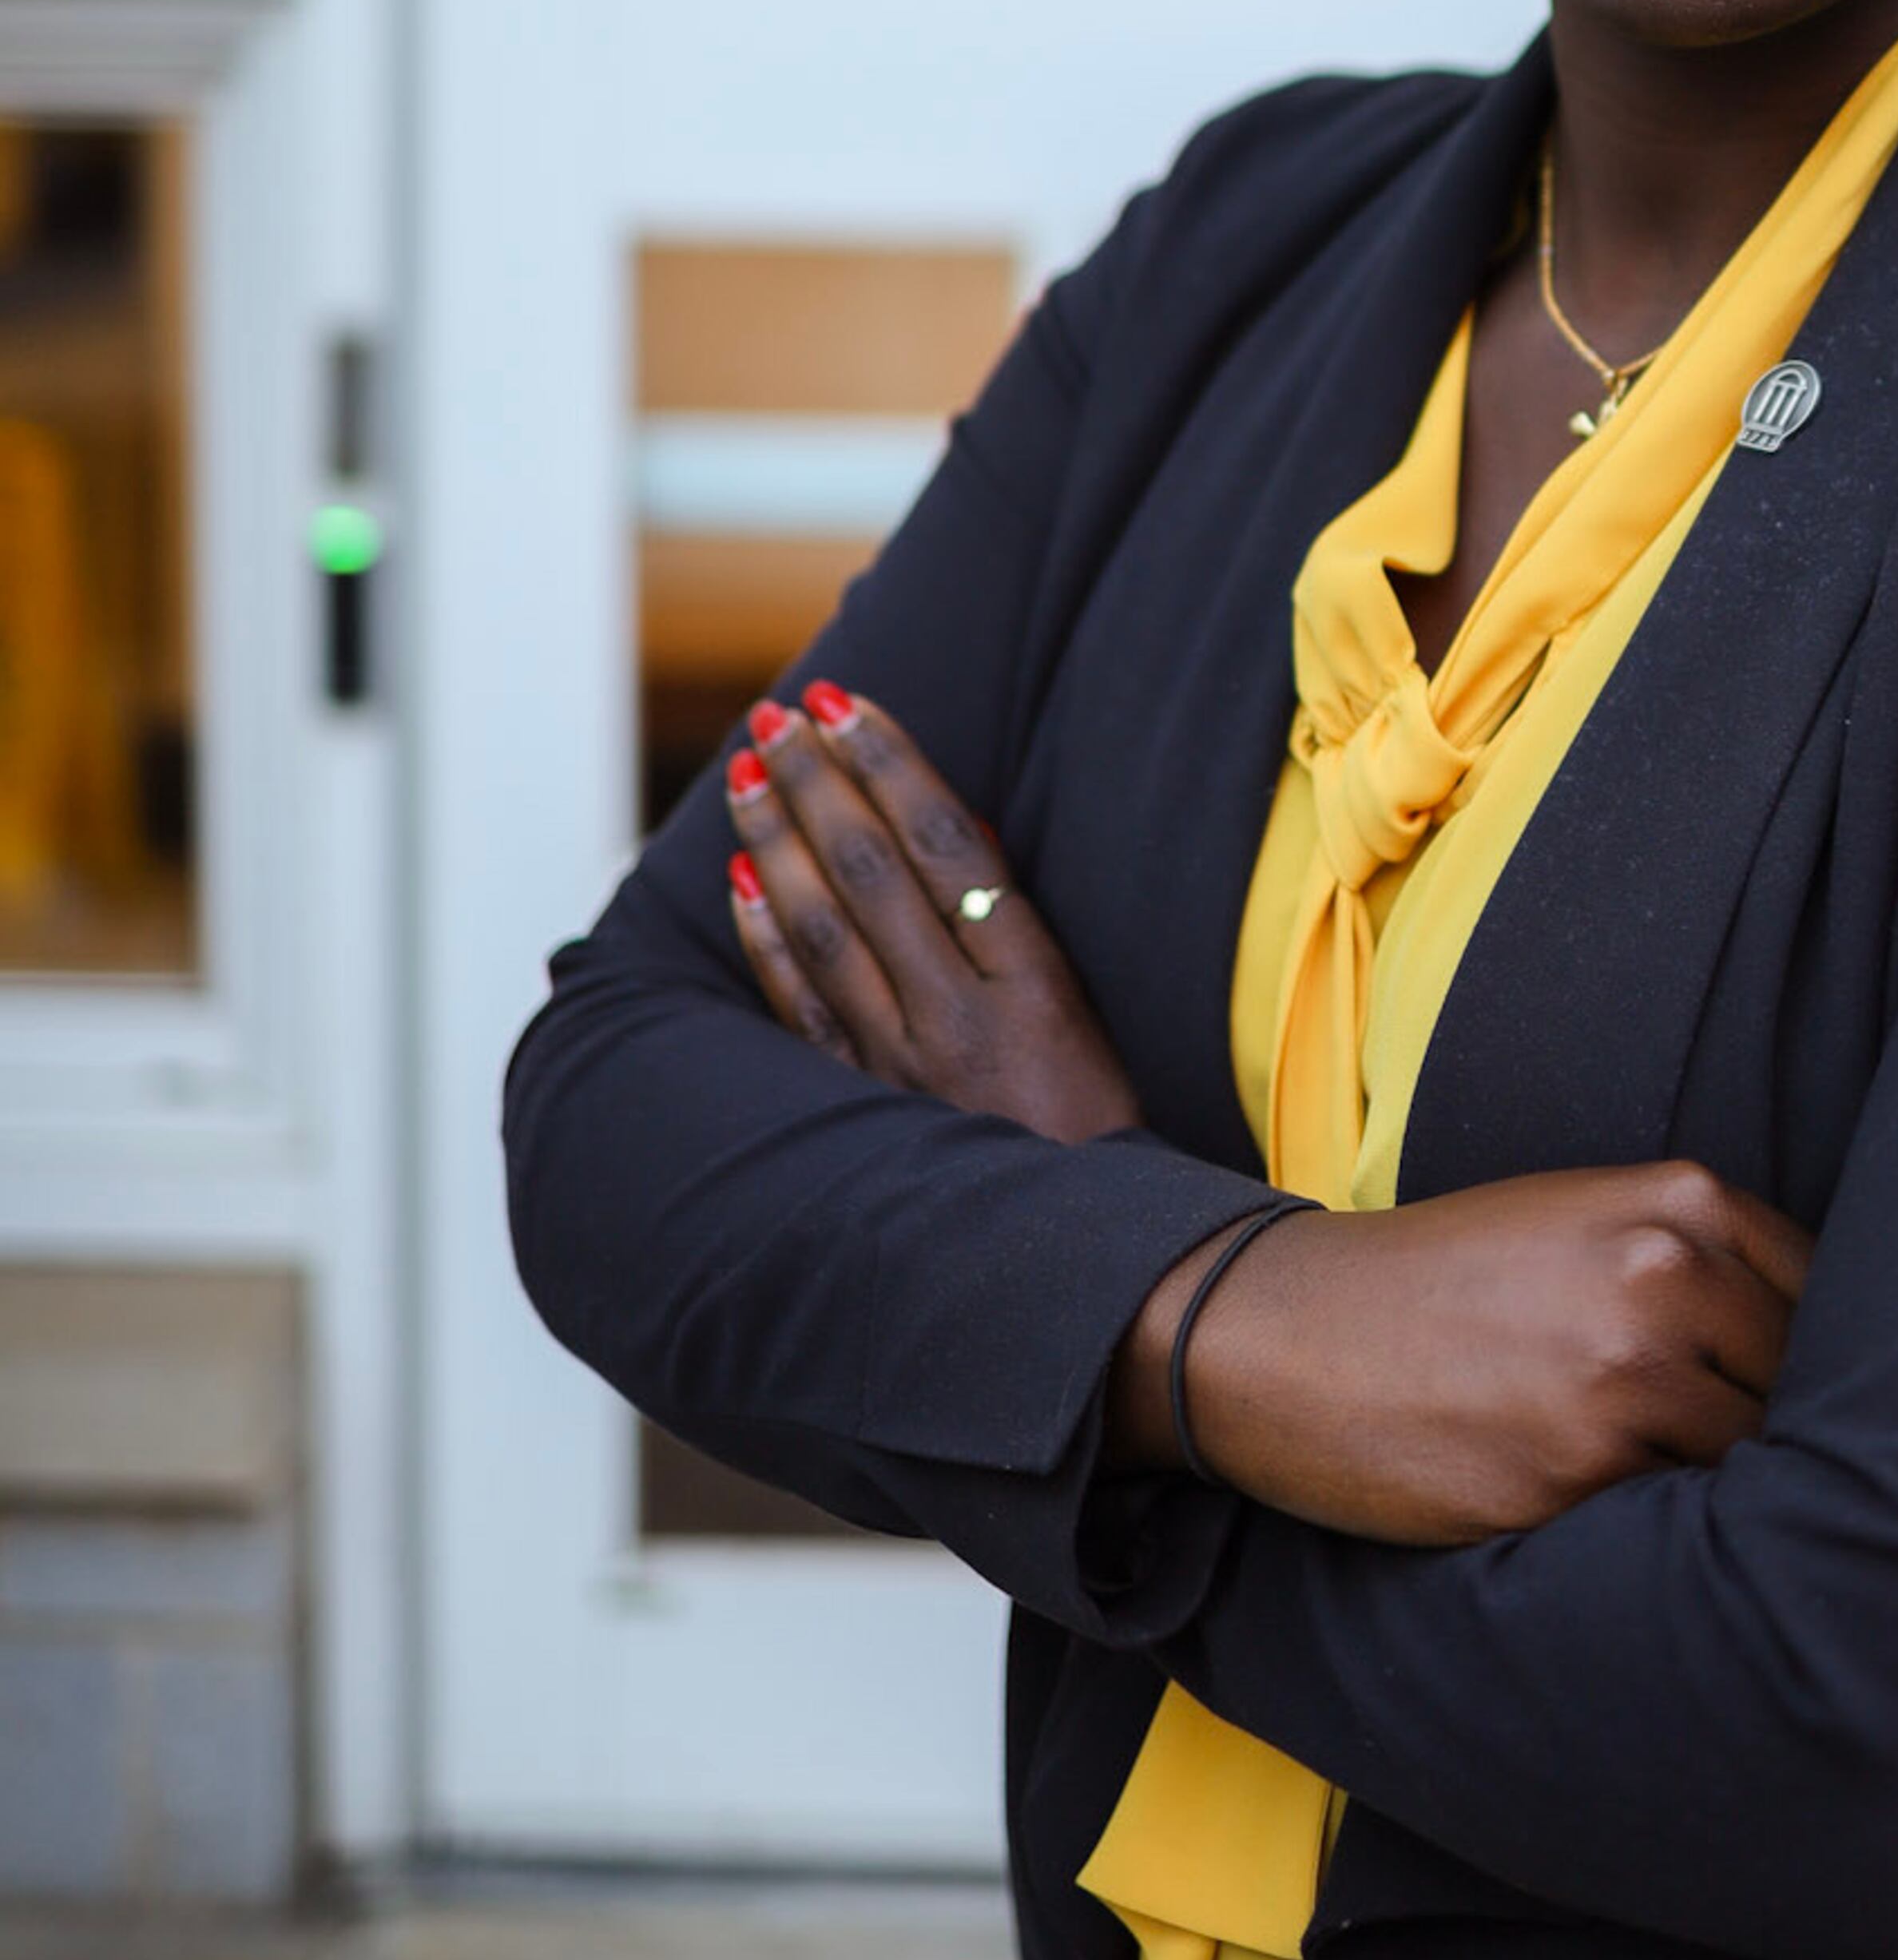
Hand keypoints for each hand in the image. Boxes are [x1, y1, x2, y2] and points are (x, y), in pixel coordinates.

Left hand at [724, 683, 1142, 1141]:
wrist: (1068, 1256)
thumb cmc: (1094, 1129)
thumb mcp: (1083, 1017)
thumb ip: (1018, 928)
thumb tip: (960, 829)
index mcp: (1033, 986)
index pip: (947, 846)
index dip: (889, 765)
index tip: (844, 703)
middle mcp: (959, 1020)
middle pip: (872, 873)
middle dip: (818, 783)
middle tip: (777, 715)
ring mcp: (900, 1067)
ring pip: (824, 931)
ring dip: (777, 843)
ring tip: (746, 773)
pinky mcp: (860, 1109)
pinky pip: (798, 1012)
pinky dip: (766, 943)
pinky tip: (741, 884)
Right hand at [1111, 1161, 1812, 1545]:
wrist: (1292, 1333)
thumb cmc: (1444, 1282)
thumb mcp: (1581, 1219)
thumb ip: (1698, 1258)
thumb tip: (1820, 1350)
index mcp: (1679, 1202)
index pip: (1828, 1295)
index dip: (1827, 1357)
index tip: (1813, 1398)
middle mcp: (1665, 1277)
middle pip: (1804, 1385)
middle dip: (1785, 1430)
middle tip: (1769, 1471)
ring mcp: (1622, 1378)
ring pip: (1750, 1463)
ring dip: (1729, 1493)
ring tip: (1689, 1504)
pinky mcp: (1575, 1475)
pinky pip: (1673, 1520)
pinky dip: (1664, 1531)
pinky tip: (1622, 1520)